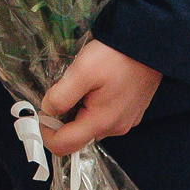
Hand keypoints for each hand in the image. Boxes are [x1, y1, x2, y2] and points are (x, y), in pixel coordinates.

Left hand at [38, 39, 162, 157]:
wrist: (150, 44)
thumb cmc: (115, 56)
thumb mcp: (81, 72)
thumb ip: (61, 96)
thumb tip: (48, 111)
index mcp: (100, 122)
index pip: (63, 145)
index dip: (45, 133)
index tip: (40, 112)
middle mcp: (114, 128)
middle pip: (77, 137)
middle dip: (61, 120)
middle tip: (59, 93)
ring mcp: (125, 121)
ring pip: (90, 126)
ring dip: (77, 112)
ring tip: (79, 86)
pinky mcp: (131, 112)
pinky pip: (104, 118)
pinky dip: (92, 108)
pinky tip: (94, 88)